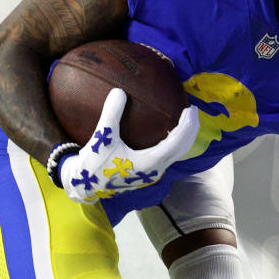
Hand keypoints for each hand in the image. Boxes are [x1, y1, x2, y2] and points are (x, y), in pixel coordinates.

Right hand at [59, 88, 198, 203]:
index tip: (191, 109)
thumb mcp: (102, 138)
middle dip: (190, 130)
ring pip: (176, 155)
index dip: (187, 126)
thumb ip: (111, 114)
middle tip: (193, 110)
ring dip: (183, 138)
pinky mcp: (147, 173)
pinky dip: (174, 143)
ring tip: (185, 120)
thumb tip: (119, 91)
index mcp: (149, 163)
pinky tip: (168, 132)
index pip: (176, 143)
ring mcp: (152, 174)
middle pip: (182, 149)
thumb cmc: (94, 164)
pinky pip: (168, 156)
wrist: (86, 186)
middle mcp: (155, 170)